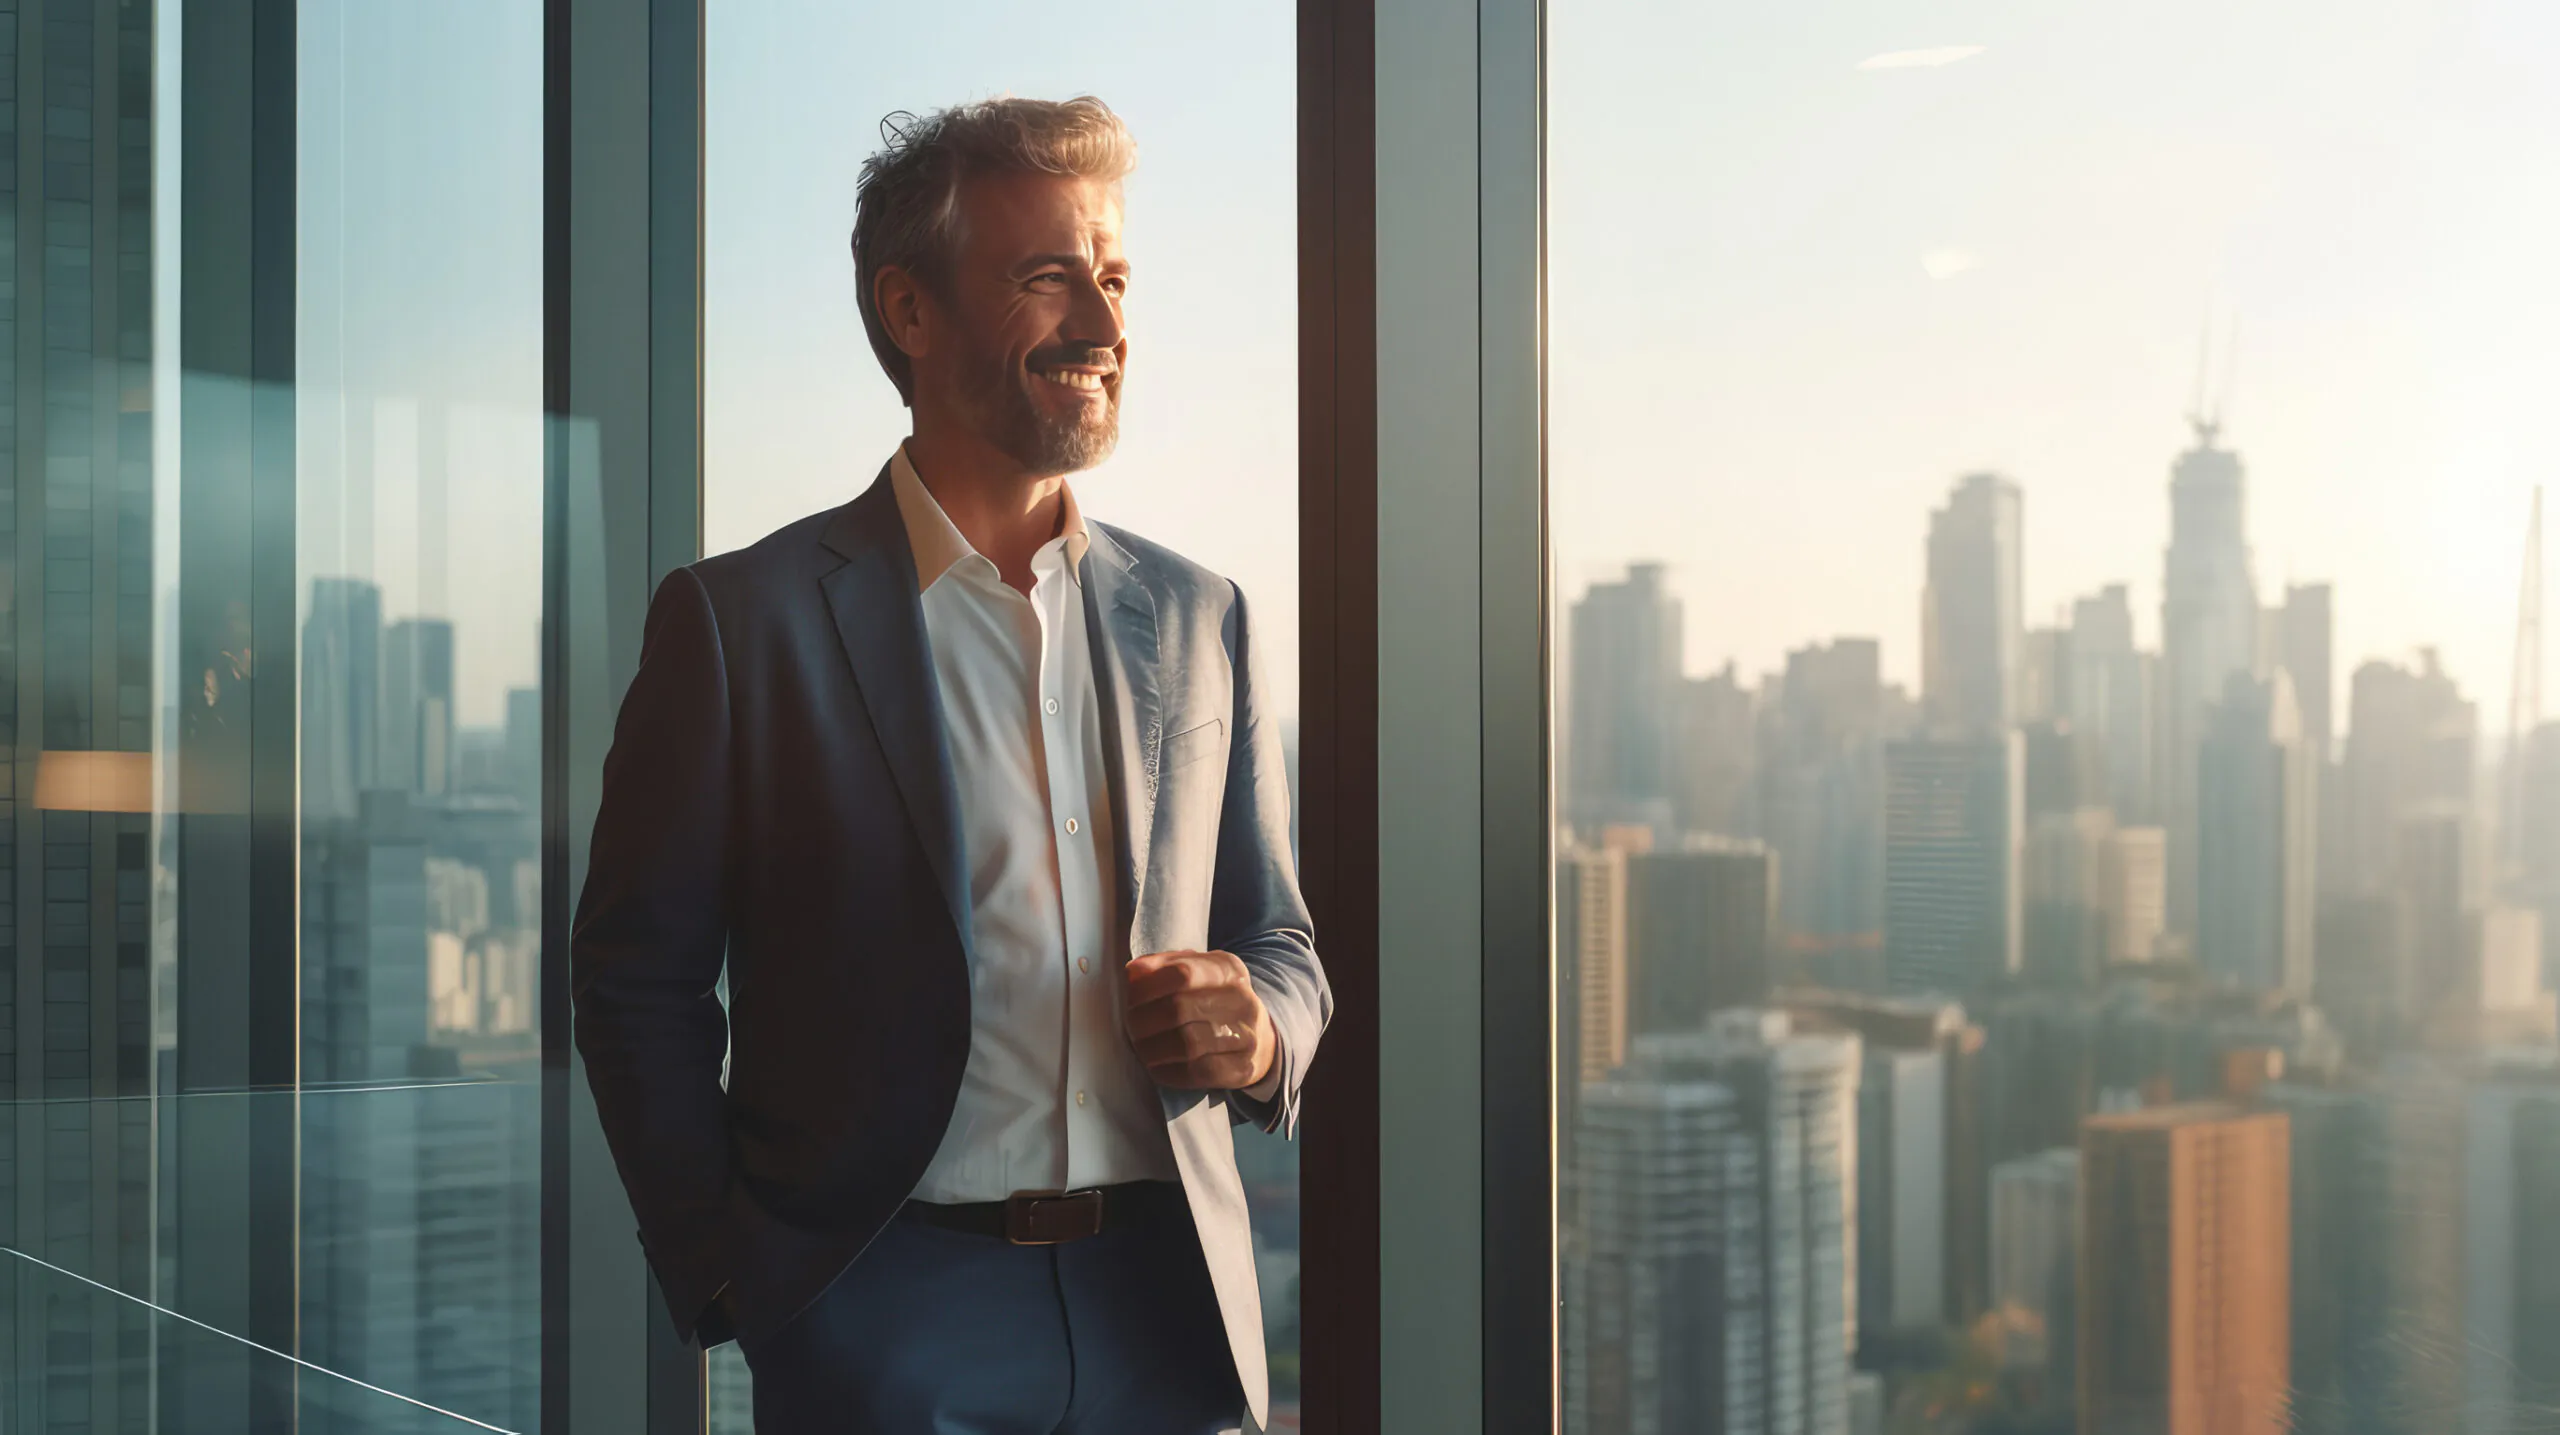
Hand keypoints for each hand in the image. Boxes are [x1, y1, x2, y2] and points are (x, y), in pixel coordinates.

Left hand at [1123, 949, 1276, 1090]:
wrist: (1258, 1037)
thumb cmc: (1213, 1000)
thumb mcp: (1196, 972)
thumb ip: (1163, 966)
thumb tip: (1133, 972)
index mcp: (1227, 969)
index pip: (1181, 973)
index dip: (1146, 987)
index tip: (1129, 997)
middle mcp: (1242, 1000)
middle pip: (1179, 1009)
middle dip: (1143, 1020)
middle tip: (1131, 1027)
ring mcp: (1246, 1036)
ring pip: (1187, 1044)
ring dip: (1152, 1049)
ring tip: (1140, 1047)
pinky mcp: (1242, 1068)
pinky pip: (1197, 1072)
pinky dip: (1168, 1072)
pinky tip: (1157, 1067)